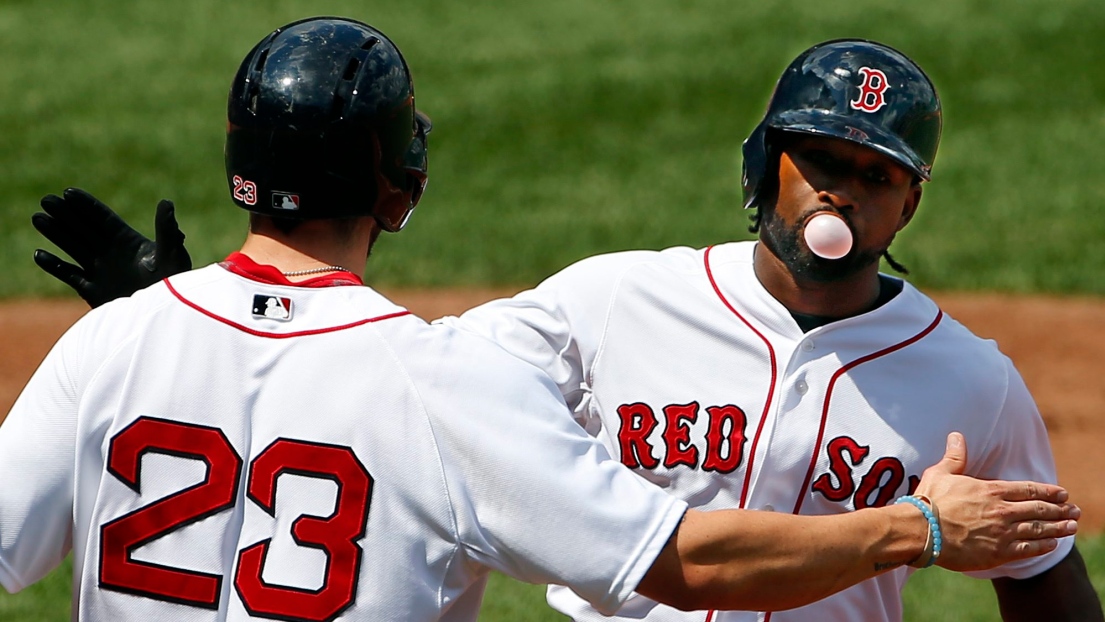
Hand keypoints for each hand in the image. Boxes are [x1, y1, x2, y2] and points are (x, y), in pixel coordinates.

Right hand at [32, 188, 191, 307]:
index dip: (86, 205)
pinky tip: (39, 254)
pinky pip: (70, 275)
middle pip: (84, 229)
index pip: (103, 219)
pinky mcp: (93, 291)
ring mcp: (101, 272)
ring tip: (37, 218)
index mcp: (129, 242)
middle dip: (66, 214)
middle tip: (47, 200)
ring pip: (73, 248)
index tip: (68, 192)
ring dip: (56, 233)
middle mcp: (112, 254)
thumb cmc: (173, 284)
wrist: (162, 316)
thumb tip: (167, 203)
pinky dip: (55, 266)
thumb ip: (167, 230)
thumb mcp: (172, 254)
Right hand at [914, 432, 1078, 571]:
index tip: (1063, 494)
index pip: (1029, 489)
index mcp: (991, 490)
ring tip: (1072, 527)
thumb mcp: (941, 473)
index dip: (1049, 491)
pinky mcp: (998, 552)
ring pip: (1039, 529)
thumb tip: (956, 435)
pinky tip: (1052, 544)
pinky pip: (1028, 549)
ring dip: (1058, 528)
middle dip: (1060, 510)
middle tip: (1076, 511)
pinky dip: (1043, 546)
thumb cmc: (929, 501)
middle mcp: (1002, 511)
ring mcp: (1003, 533)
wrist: (922, 530)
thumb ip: (954, 456)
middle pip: (1040, 509)